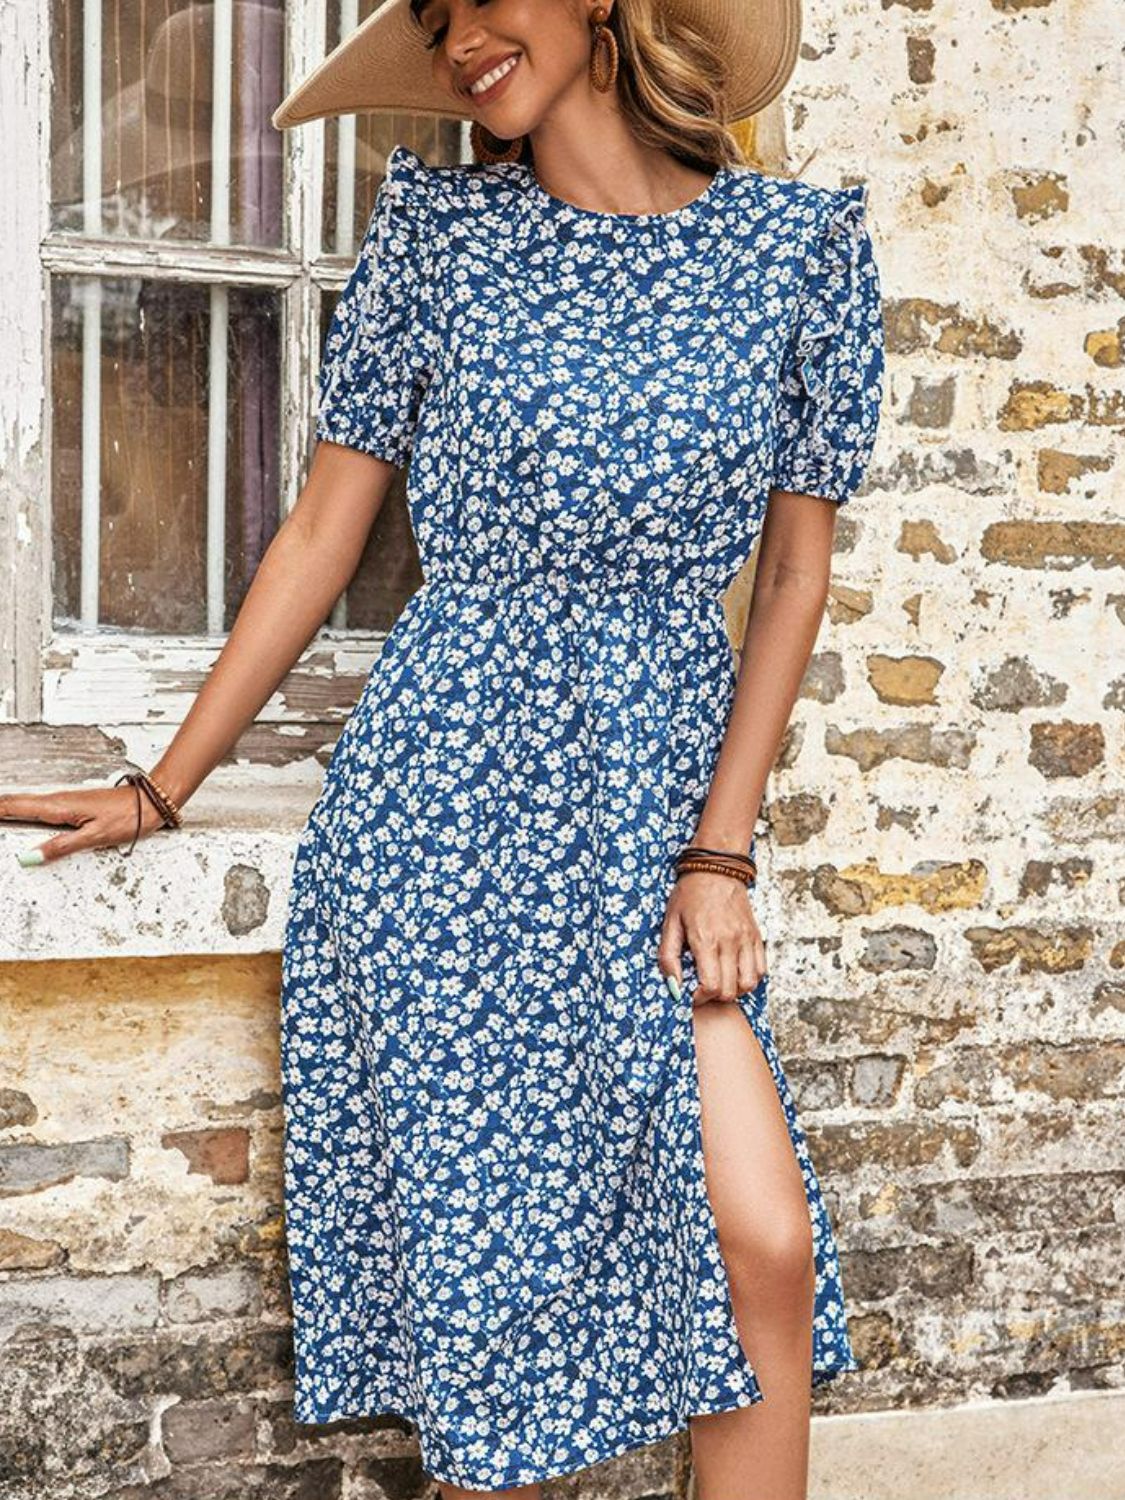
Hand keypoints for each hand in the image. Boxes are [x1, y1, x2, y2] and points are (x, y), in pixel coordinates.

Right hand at [1, 785, 166, 865]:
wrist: (150, 802)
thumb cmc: (129, 816)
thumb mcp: (94, 837)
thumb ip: (61, 846)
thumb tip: (31, 857)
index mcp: (59, 807)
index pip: (16, 806)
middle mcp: (59, 800)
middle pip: (16, 803)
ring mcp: (65, 801)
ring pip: (27, 803)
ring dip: (7, 807)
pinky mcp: (73, 804)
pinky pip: (40, 806)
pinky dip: (24, 809)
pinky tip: (20, 813)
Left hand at [658, 869, 766, 1004]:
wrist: (717, 869)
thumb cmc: (690, 895)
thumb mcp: (670, 923)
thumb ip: (668, 957)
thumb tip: (673, 987)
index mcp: (705, 939)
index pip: (711, 986)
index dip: (700, 999)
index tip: (691, 995)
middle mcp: (729, 942)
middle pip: (730, 990)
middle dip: (714, 997)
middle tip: (702, 988)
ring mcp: (746, 940)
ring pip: (749, 984)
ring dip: (734, 990)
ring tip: (720, 982)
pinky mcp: (756, 937)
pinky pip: (760, 970)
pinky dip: (749, 979)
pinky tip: (734, 972)